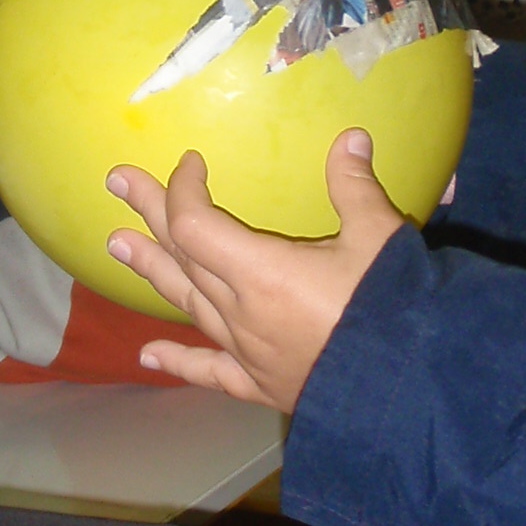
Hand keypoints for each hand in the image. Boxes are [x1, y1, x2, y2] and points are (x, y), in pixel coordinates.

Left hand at [106, 130, 405, 412]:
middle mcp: (240, 311)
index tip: (189, 162)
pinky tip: (149, 357)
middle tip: (116, 181)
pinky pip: (211, 371)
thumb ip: (355, 186)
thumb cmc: (391, 307)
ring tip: (119, 246)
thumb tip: (351, 137)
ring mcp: (245, 351)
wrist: (409, 388)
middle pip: (181, 256)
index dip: (182, 189)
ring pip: (187, 305)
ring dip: (153, 272)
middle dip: (149, 214)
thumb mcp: (379, 237)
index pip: (195, 223)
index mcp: (260, 270)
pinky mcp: (260, 384)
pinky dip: (179, 361)